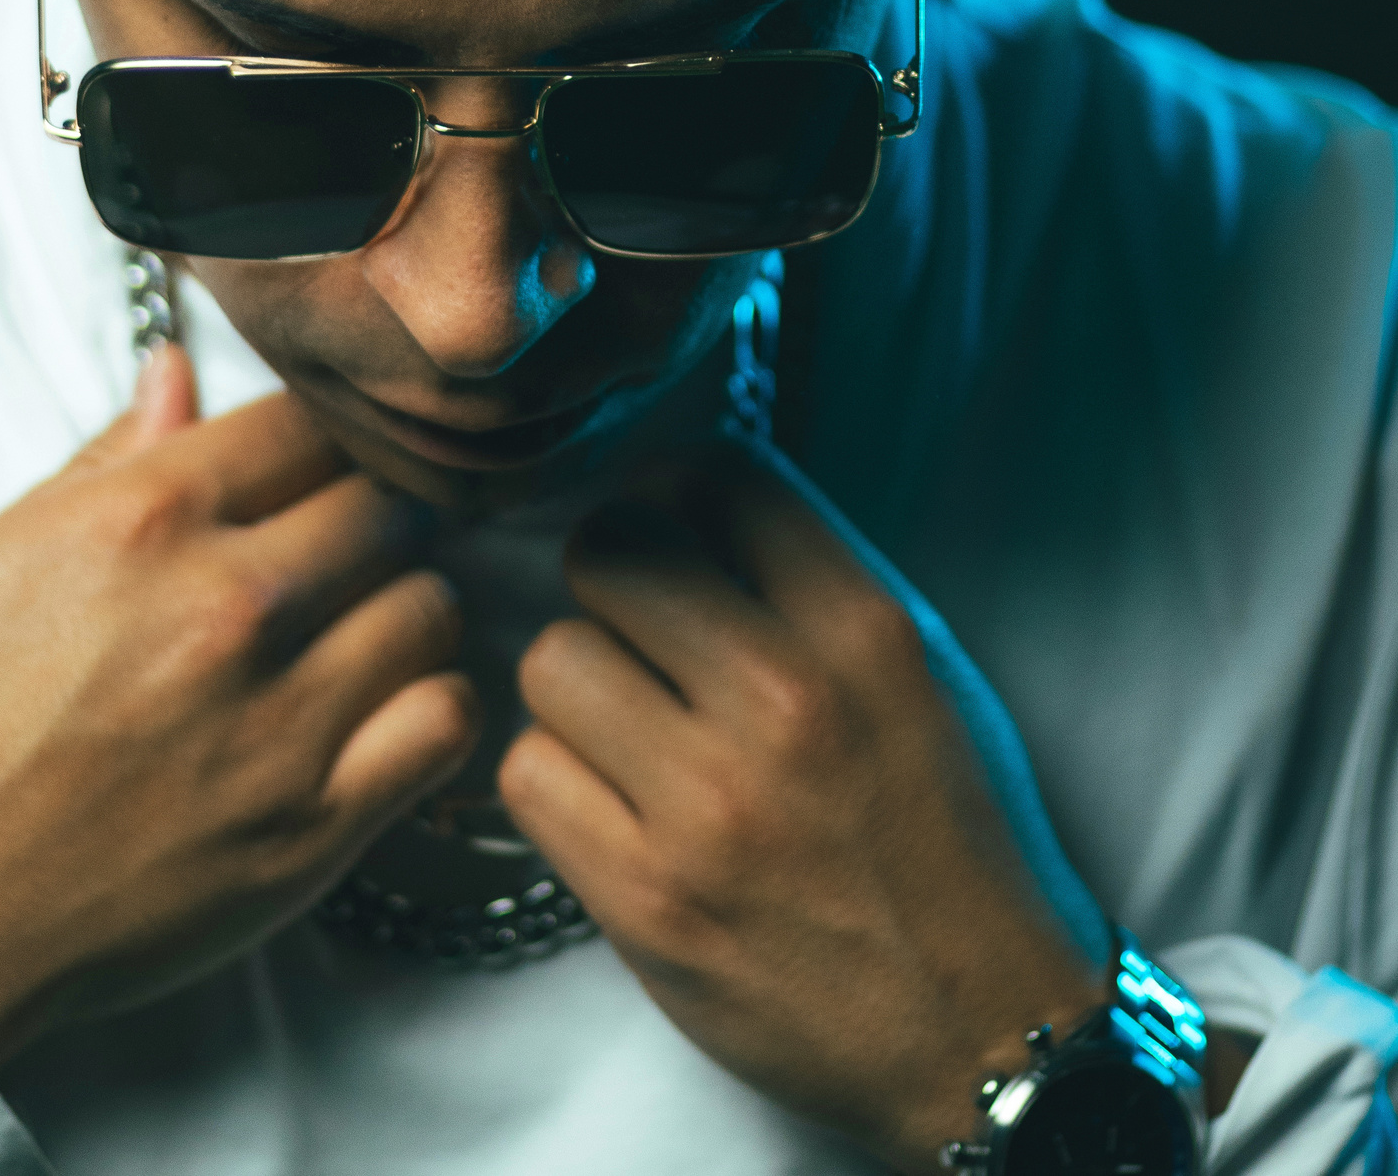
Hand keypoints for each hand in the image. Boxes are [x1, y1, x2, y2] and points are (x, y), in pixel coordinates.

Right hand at [0, 344, 477, 1065]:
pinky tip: (387, 705)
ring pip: (432, 602)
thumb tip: (179, 370)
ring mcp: (282, 716)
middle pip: (388, 503)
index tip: (316, 467)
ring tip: (364, 626)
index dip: (322, 437)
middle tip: (345, 549)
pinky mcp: (315, 823)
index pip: (309, 421)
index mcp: (147, 518)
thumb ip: (109, 455)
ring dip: (405, 606)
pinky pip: (444, 720)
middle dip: (372, 515)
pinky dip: (433, 703)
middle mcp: (228, 605)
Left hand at [498, 446, 1105, 1171]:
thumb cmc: (949, 840)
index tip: (677, 532)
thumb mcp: (925, 675)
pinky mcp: (648, 900)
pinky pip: (528, 775)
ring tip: (623, 726)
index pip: (716, 474)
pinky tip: (606, 801)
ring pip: (551, 660)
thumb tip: (688, 502)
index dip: (678, 493)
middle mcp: (785, 703)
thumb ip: (812, 581)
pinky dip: (555, 781)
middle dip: (612, 584)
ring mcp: (709, 806)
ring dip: (576, 689)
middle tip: (636, 632)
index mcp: (864, 633)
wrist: (982, 1034)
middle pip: (608, 552)